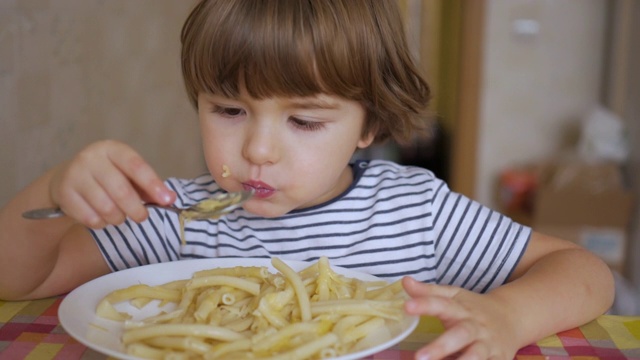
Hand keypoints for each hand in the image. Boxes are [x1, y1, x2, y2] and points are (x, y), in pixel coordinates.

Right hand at [49, 140, 175, 227]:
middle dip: (136, 209)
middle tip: (142, 217)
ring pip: (106, 208)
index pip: (136, 166)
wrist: (67, 178)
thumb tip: (170, 199)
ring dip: (118, 218)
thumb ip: (149, 186)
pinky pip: (91, 218)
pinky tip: (102, 216)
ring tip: (119, 215)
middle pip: (121, 190)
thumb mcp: (127, 174)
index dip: (153, 184)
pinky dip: (102, 223)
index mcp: (112, 149)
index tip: (166, 200)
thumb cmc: (108, 176)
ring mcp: (75, 175)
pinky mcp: (64, 194)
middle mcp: (91, 158)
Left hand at [402, 277, 519, 359]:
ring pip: (476, 356)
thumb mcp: (453, 296)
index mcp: (461, 309)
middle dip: (441, 347)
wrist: (513, 317)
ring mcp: (488, 345)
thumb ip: (428, 292)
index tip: (406, 306)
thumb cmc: (474, 308)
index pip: (442, 304)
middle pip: (460, 335)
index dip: (424, 304)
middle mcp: (475, 327)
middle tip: (419, 357)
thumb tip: (405, 281)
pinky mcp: (498, 359)